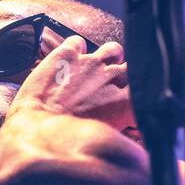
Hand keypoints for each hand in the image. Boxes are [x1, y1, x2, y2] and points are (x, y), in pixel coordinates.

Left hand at [10, 35, 133, 131]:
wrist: (37, 131)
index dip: (140, 92)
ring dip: (107, 58)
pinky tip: (67, 62)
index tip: (131, 99)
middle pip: (133, 66)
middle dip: (124, 76)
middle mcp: (114, 75)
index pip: (147, 86)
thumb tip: (128, 130)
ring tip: (94, 70)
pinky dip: (74, 50)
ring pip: (112, 49)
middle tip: (109, 89)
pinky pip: (77, 42)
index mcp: (129, 99)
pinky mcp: (67, 54)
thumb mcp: (105, 140)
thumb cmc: (71, 142)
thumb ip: (123, 127)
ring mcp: (91, 61)